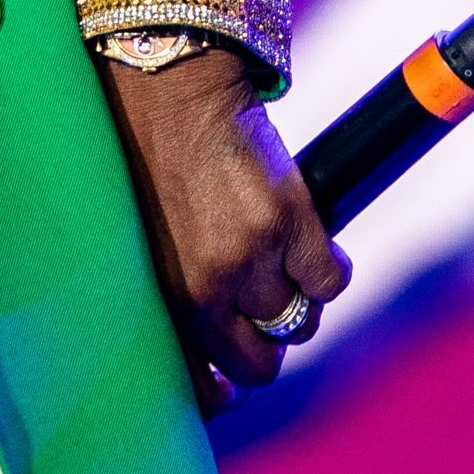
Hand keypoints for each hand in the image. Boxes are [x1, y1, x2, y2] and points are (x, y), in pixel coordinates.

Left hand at [97, 45, 351, 407]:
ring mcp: (249, 256)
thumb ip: (173, 287)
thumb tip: (209, 345)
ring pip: (300, 321)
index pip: (202, 384)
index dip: (224, 390)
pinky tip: (312, 242)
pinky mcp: (287, 220)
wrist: (164, 83)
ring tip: (285, 262)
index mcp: (161, 294)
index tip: (231, 385)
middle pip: (261, 361)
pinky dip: (329, 268)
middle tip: (265, 305)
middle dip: (267, 341)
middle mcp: (205, 287)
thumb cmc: (143, 153)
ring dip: (298, 300)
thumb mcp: (142, 237)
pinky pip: (330, 281)